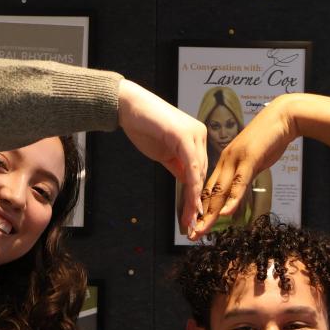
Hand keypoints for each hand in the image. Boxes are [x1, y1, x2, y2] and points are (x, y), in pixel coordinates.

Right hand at [117, 79, 206, 233]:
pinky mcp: (185, 135)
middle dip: (196, 201)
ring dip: (194, 198)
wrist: (127, 106)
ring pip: (198, 173)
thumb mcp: (164, 153)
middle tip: (192, 223)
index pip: (199, 171)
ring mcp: (195, 133)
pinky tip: (191, 202)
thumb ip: (178, 167)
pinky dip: (191, 186)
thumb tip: (188, 184)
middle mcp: (200, 134)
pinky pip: (191, 166)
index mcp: (197, 137)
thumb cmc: (142, 126)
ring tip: (190, 218)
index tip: (192, 214)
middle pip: (201, 174)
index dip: (195, 194)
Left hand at [192, 94, 299, 239]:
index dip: (202, 209)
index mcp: (226, 163)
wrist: (282, 117)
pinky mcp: (250, 159)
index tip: (195, 225)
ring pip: (220, 191)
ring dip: (211, 214)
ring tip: (201, 230)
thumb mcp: (253, 160)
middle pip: (210, 194)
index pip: (210, 190)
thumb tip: (240, 188)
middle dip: (200, 217)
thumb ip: (245, 175)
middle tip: (191, 235)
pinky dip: (232, 198)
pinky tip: (225, 213)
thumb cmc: (269, 139)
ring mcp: (237, 160)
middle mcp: (227, 162)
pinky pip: (240, 182)